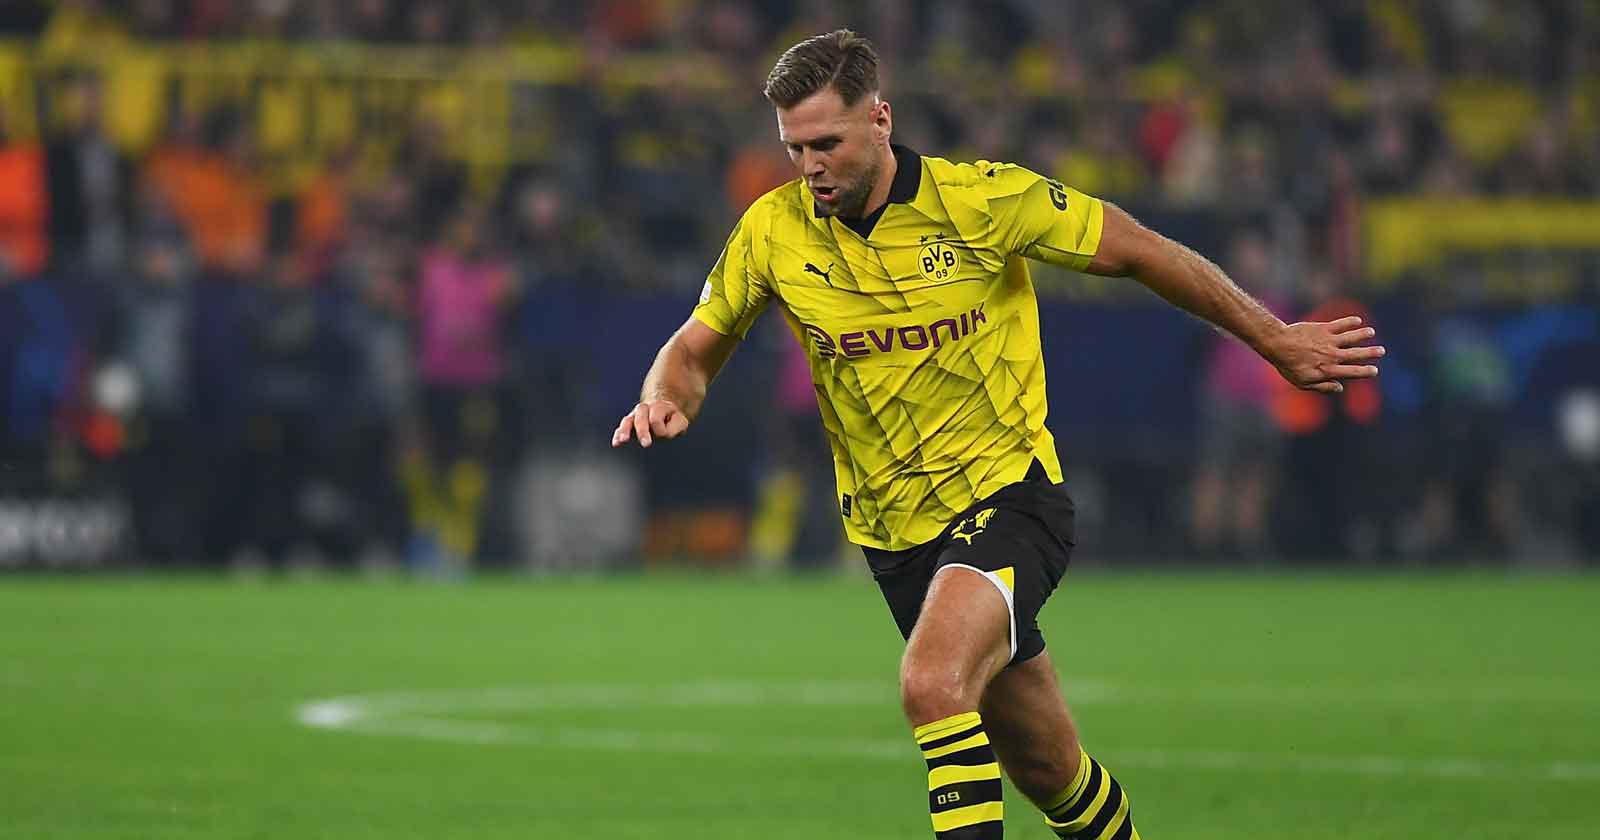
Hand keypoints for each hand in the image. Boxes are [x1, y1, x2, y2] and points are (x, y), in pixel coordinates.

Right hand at [611, 400, 688, 447]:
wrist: (664, 413)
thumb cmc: (672, 420)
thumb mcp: (681, 422)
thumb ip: (676, 427)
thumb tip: (664, 434)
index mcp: (659, 407)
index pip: (656, 418)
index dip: (661, 429)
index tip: (665, 436)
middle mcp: (645, 409)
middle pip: (640, 416)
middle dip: (642, 430)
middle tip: (647, 444)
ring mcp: (635, 416)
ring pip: (628, 420)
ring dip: (625, 430)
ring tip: (623, 441)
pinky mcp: (629, 424)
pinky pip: (621, 428)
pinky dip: (618, 435)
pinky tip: (616, 444)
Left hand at [1264, 316, 1385, 393]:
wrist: (1278, 344)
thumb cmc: (1288, 365)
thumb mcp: (1303, 382)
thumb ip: (1322, 387)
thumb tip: (1340, 388)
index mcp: (1328, 370)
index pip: (1352, 372)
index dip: (1365, 371)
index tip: (1374, 370)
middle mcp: (1332, 355)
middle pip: (1356, 354)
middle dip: (1370, 352)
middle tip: (1382, 350)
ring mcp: (1329, 341)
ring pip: (1351, 337)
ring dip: (1363, 334)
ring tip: (1371, 332)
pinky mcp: (1323, 328)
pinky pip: (1341, 324)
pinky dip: (1350, 322)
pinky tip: (1358, 321)